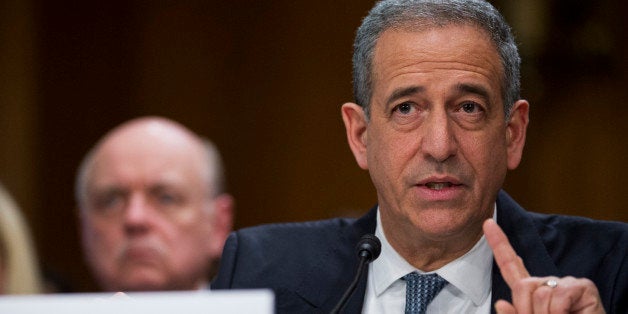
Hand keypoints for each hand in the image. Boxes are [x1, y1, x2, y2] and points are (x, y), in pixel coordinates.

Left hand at [483, 219, 604, 313]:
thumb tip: (500, 304)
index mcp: (532, 292)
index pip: (510, 266)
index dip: (498, 244)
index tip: (487, 224)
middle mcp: (548, 283)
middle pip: (522, 286)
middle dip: (526, 309)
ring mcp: (566, 283)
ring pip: (540, 293)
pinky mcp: (583, 287)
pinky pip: (559, 295)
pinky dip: (559, 312)